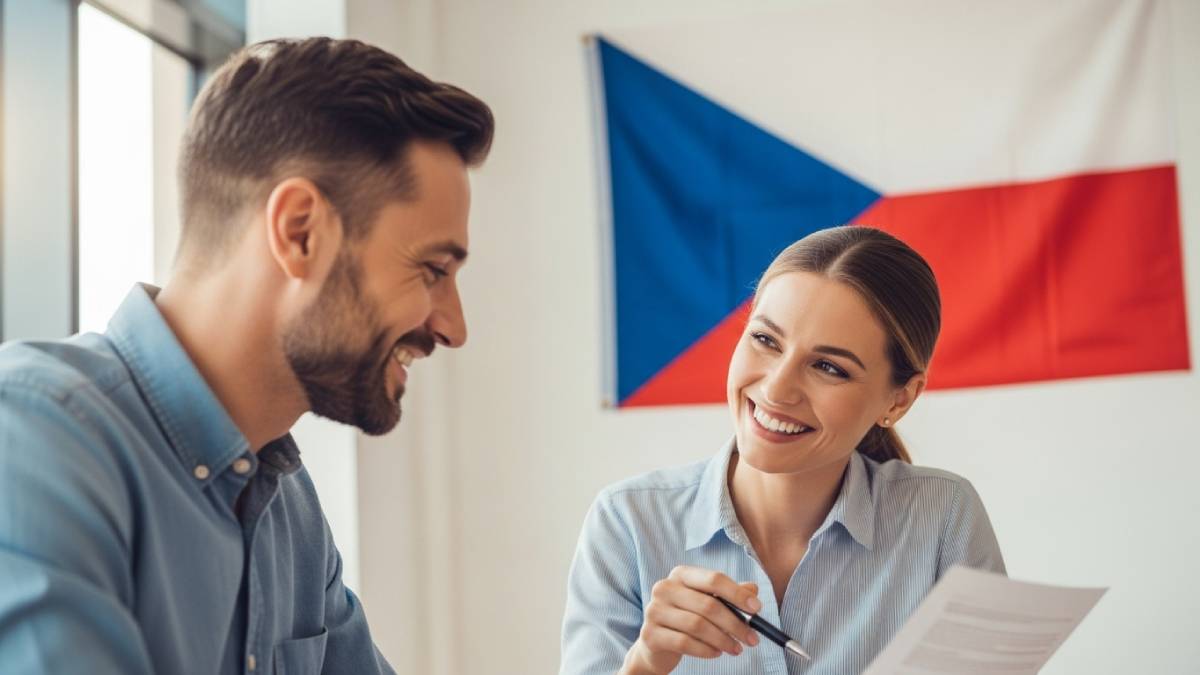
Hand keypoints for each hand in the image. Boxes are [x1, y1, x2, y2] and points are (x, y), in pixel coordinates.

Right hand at [620, 565, 761, 674]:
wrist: (656, 645)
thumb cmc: (685, 619)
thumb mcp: (708, 603)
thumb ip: (729, 595)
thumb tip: (753, 589)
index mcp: (680, 574)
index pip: (713, 579)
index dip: (737, 594)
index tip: (757, 608)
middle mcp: (664, 588)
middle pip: (708, 605)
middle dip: (735, 624)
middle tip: (752, 639)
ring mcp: (654, 610)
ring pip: (697, 625)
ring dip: (723, 639)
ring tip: (736, 649)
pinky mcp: (650, 634)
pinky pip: (684, 643)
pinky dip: (706, 650)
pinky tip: (716, 653)